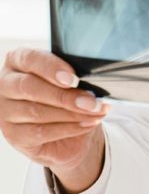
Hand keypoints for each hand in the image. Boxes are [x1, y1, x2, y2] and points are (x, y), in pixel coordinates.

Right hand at [0, 48, 107, 193]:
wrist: (68, 131)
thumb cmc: (67, 96)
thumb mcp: (70, 80)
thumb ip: (73, 76)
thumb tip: (91, 79)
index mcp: (18, 61)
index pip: (29, 59)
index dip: (51, 67)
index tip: (73, 77)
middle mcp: (6, 84)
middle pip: (29, 87)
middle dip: (64, 96)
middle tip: (91, 101)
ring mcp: (6, 111)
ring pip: (37, 112)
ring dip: (72, 113)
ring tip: (95, 112)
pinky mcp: (13, 135)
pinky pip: (41, 132)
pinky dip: (69, 128)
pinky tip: (86, 124)